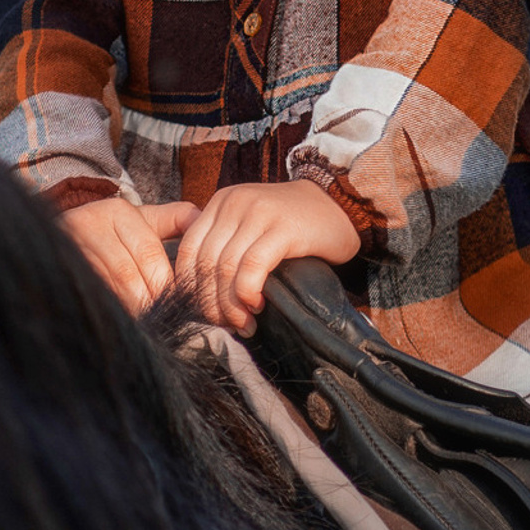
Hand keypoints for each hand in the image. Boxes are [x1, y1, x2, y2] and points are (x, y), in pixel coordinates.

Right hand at [59, 196, 200, 314]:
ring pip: (109, 289)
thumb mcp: (142, 220)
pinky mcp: (57, 271)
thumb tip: (202, 217)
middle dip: (149, 302)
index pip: (150, 254)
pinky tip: (121, 324)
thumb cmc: (111, 233)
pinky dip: (109, 312)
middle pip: (129, 275)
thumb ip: (175, 219)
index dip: (166, 284)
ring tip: (147, 326)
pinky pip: (90, 297)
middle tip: (165, 322)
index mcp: (117, 212)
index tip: (180, 304)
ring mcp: (69, 248)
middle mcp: (90, 224)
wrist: (54, 238)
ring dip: (130, 311)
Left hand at [171, 180, 361, 333]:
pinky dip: (248, 293)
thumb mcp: (251, 226)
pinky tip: (257, 305)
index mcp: (221, 203)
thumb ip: (227, 248)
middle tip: (225, 326)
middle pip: (204, 263)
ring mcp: (258, 213)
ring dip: (230, 305)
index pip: (187, 251)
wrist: (341, 203)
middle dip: (210, 303)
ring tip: (243, 323)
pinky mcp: (283, 228)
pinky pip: (252, 267)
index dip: (190, 289)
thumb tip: (204, 298)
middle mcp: (234, 203)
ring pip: (226, 268)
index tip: (203, 314)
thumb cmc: (295, 225)